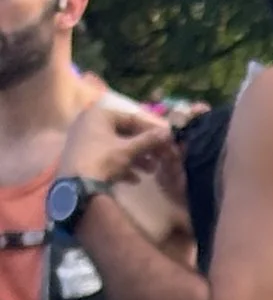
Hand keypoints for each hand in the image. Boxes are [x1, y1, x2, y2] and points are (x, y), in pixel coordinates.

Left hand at [57, 92, 178, 192]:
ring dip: (136, 159)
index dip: (151, 130)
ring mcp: (84, 140)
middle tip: (160, 158)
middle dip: (144, 148)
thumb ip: (149, 140)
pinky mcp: (82, 157)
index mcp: (100, 115)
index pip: (131, 119)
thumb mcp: (129, 149)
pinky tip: (133, 180)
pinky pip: (106, 157)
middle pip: (124, 134)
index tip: (166, 139)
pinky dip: (121, 166)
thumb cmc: (103, 159)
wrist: (76, 185)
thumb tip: (169, 133)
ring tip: (150, 171)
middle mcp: (90, 123)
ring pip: (116, 147)